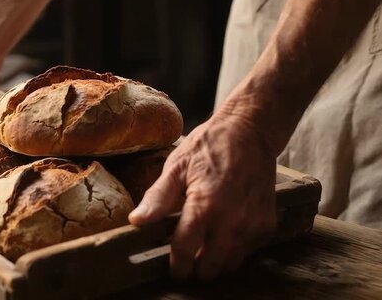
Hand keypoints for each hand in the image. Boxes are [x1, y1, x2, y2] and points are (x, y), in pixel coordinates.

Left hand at [128, 111, 276, 280]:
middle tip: (186, 259)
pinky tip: (222, 234)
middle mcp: (233, 220)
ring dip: (215, 261)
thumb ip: (157, 197)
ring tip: (203, 247)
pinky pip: (247, 252)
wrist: (250, 132)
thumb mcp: (176, 167)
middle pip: (211, 267)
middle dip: (196, 269)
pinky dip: (234, 250)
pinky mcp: (268, 224)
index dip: (177, 266)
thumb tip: (136, 221)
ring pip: (230, 264)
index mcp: (206, 205)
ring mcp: (253, 224)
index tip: (172, 270)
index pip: (186, 251)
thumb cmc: (209, 146)